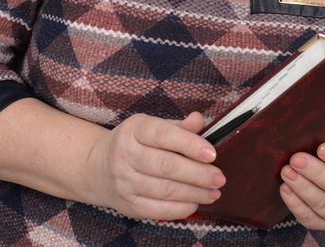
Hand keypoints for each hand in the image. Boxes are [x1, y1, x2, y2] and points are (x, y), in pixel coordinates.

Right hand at [86, 111, 225, 220]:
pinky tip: (196, 202)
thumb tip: (200, 120)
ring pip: (164, 190)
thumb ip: (178, 126)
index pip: (164, 135)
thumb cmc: (135, 142)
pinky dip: (180, 208)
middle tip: (220, 177)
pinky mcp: (127, 205)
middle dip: (197, 174)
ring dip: (193, 193)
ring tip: (214, 192)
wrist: (97, 167)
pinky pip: (157, 210)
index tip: (212, 153)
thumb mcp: (152, 125)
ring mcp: (124, 182)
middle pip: (166, 166)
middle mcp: (126, 154)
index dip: (189, 144)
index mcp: (135, 129)